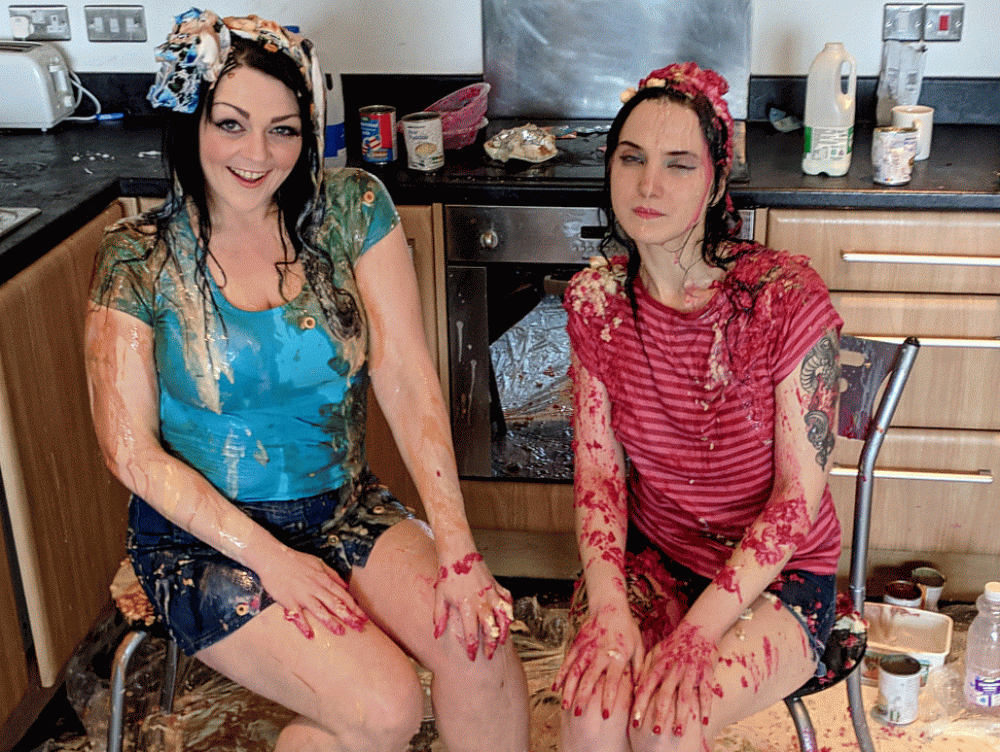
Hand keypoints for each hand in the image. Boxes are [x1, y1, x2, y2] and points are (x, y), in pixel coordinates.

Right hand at [257, 547, 367, 638]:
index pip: (343, 595)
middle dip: (349, 616)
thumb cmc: (296, 560)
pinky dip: (303, 625)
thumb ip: (333, 575)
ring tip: (341, 632)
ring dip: (331, 622)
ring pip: (319, 610)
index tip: (363, 617)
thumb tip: (346, 586)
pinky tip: (310, 635)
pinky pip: (297, 615)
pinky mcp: (289, 600)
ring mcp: (302, 595)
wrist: (273, 558)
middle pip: (335, 604)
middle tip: (360, 628)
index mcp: (323, 579)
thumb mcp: (319, 563)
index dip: (354, 607)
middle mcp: (315, 587)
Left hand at [433, 552, 512, 659]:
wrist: (459, 553)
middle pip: (491, 629)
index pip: (471, 634)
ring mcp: (492, 594)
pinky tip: (508, 618)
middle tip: (489, 655)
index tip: (472, 657)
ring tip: (501, 641)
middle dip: (490, 644)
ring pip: (503, 617)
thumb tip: (436, 635)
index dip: (472, 648)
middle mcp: (482, 602)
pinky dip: (509, 611)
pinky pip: (507, 601)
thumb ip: (439, 617)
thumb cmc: (448, 575)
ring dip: (504, 631)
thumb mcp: (440, 597)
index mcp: (467, 606)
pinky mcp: (497, 586)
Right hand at [553, 602, 643, 719]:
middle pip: (590, 678)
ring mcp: (587, 648)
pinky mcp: (577, 644)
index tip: (605, 714)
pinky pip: (567, 661)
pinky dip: (561, 675)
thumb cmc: (627, 629)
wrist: (610, 605)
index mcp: (619, 655)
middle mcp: (601, 652)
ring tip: (565, 706)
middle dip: (584, 697)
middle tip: (579, 715)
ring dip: (570, 689)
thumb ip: (639, 668)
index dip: (609, 697)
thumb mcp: (639, 647)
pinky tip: (556, 688)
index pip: (613, 680)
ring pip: (575, 671)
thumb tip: (641, 690)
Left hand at [631, 622, 721, 738]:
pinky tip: (704, 722)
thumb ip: (645, 668)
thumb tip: (636, 687)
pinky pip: (706, 691)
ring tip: (678, 732)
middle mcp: (673, 669)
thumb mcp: (656, 651)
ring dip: (682, 715)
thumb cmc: (674, 643)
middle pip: (665, 694)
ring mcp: (690, 671)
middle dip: (661, 714)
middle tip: (656, 733)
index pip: (647, 687)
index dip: (640, 704)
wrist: (698, 627)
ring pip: (685, 695)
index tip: (635, 722)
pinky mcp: (706, 672)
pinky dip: (706, 706)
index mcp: (659, 664)